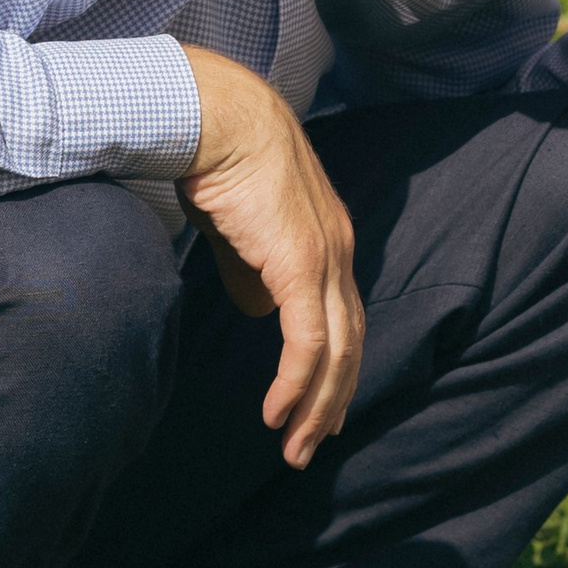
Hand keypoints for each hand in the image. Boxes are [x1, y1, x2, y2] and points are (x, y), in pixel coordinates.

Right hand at [177, 43, 362, 467]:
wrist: (218, 119)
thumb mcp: (241, 231)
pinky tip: (276, 414)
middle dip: (332, 400)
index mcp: (329, 241)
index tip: (319, 410)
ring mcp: (325, 258)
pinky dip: (296, 384)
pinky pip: (307, 342)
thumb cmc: (221, 166)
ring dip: (316, 406)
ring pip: (336, 351)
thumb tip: (258, 311)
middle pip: (349, 342)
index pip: (344, 318)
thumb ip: (252, 272)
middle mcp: (338, 251)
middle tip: (310, 446)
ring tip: (294, 448)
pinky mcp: (300, 264)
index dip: (336, 367)